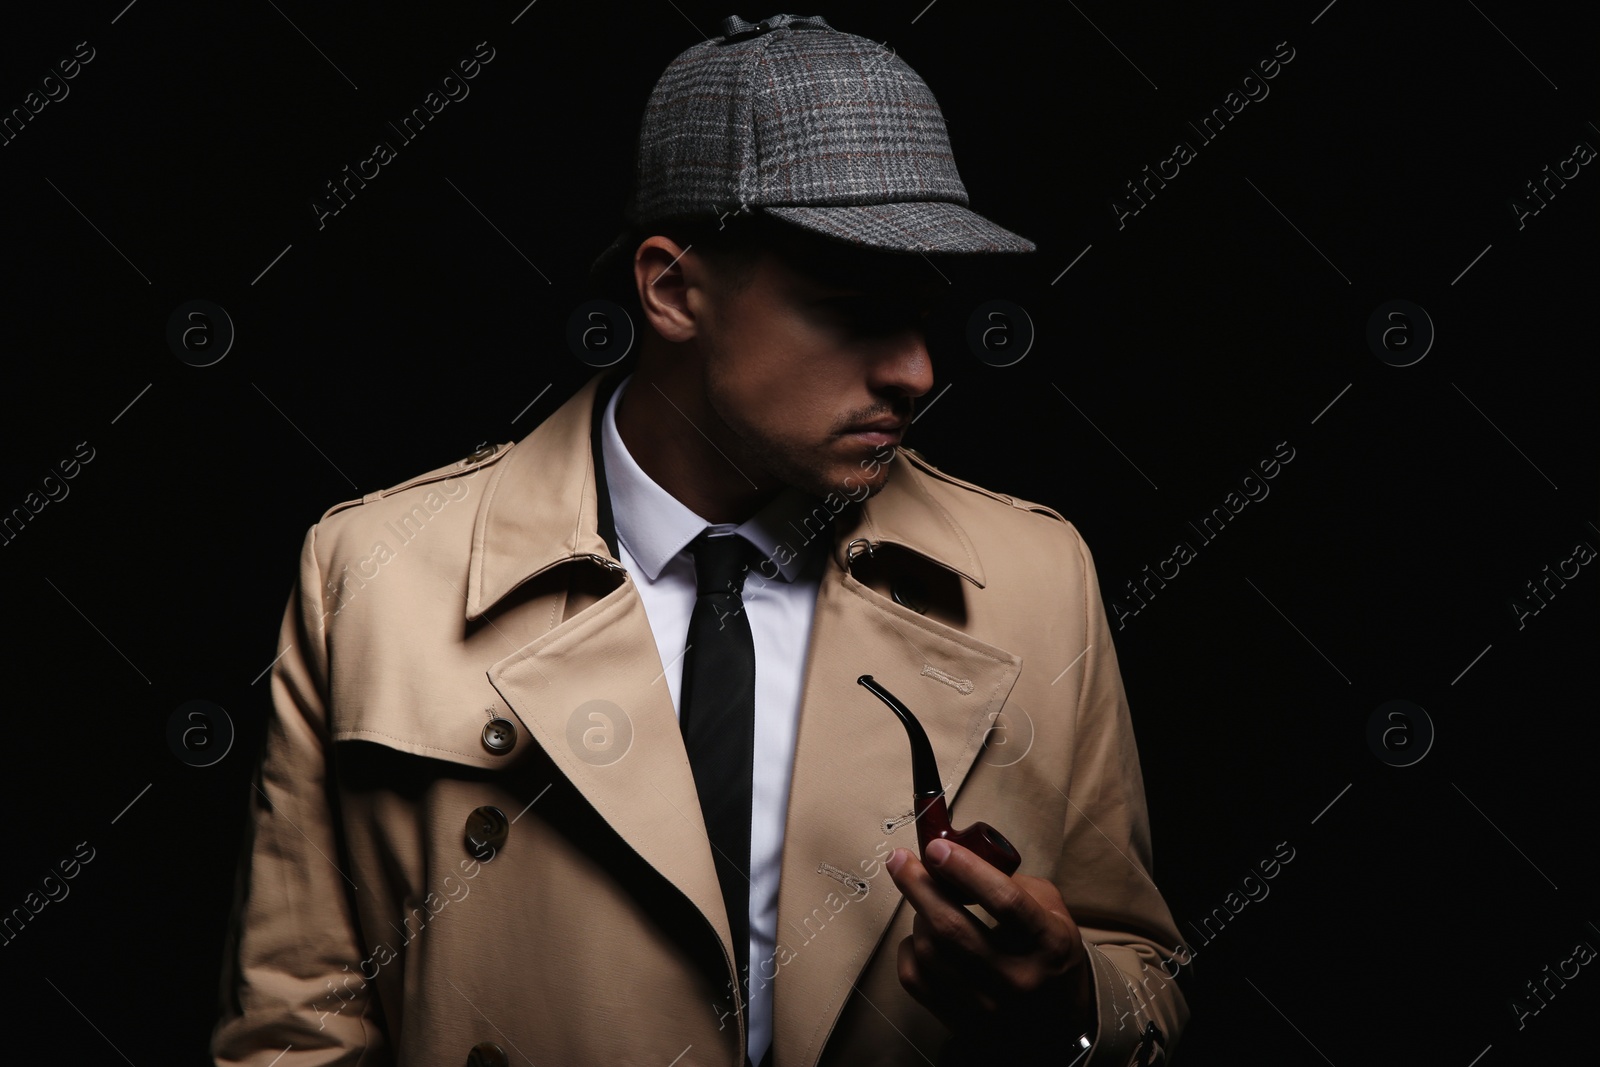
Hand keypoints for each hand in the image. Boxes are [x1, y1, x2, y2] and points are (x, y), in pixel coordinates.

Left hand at [886, 838, 1095, 1057]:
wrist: (1064, 1020)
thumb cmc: (1050, 951)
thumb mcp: (1050, 908)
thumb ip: (1010, 880)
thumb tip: (956, 858)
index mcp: (1049, 944)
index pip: (1005, 902)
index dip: (966, 870)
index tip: (936, 848)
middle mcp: (1019, 980)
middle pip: (952, 929)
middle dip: (918, 886)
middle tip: (900, 860)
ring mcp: (990, 1009)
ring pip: (929, 953)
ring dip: (918, 916)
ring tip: (924, 902)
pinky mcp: (964, 1025)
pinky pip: (915, 981)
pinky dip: (909, 950)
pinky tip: (919, 937)